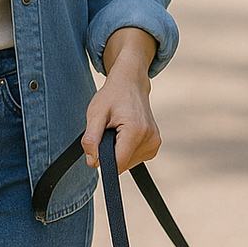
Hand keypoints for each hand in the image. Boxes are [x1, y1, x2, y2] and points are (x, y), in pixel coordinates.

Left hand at [82, 27, 160, 173]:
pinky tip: (124, 134)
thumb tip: (92, 162)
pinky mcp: (155, 144)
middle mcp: (150, 138)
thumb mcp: (95, 113)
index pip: (118, 163)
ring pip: (128, 163)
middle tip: (108, 130)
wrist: (131, 82)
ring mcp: (155, 142)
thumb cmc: (112, 95)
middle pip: (122, 164)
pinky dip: (126, 150)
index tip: (96, 146)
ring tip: (117, 129)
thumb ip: (91, 139)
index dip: (102, 160)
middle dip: (110, 153)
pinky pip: (135, 158)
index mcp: (136, 130)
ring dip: (118, 151)